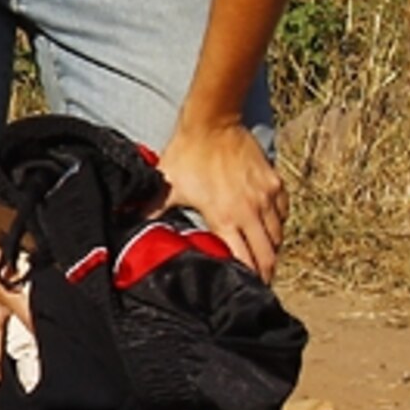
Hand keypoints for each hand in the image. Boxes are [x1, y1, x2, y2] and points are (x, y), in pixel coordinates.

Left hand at [158, 116, 286, 278]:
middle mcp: (251, 211)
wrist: (213, 121)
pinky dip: (278, 225)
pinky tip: (270, 230)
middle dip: (265, 273)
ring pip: (278, 235)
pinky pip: (283, 212)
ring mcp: (266, 196)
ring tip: (265, 260)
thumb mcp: (167, 184)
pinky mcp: (275, 182)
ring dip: (272, 250)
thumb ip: (151, 208)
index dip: (248, 278)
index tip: (245, 288)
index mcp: (225, 218)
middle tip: (260, 283)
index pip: (245, 261)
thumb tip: (126, 220)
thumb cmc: (188, 153)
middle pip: (268, 255)